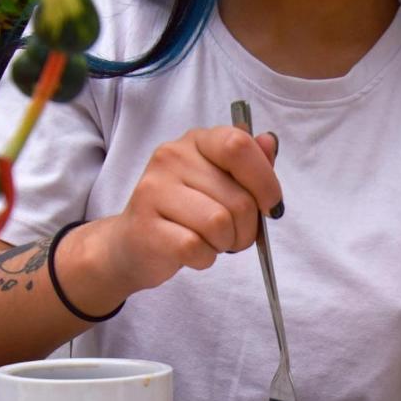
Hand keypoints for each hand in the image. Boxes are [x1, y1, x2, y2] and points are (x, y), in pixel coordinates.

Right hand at [92, 126, 281, 296]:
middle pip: (239, 199)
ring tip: (211, 242)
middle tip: (233, 236)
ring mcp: (154, 190)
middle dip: (247, 229)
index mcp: (196, 141)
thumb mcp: (219, 184)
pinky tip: (193, 253)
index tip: (270, 207)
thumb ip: (248, 164)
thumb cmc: (184, 214)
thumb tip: (269, 142)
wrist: (131, 244)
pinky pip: (196, 248)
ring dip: (225, 244)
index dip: (265, 182)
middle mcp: (172, 158)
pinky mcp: (146, 227)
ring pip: (219, 224)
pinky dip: (204, 259)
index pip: (238, 146)